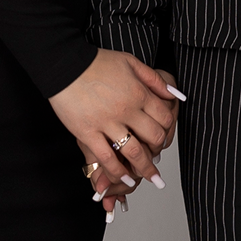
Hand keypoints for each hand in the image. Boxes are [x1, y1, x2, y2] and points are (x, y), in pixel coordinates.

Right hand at [80, 70, 182, 217]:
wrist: (65, 65)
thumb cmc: (97, 62)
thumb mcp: (131, 62)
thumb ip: (155, 80)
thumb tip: (174, 95)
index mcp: (139, 93)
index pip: (164, 118)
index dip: (168, 130)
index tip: (164, 137)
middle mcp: (126, 110)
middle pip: (153, 137)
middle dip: (158, 150)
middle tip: (157, 158)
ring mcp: (107, 123)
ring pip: (133, 152)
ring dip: (144, 168)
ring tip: (149, 178)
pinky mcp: (87, 133)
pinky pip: (106, 158)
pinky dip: (117, 170)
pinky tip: (124, 177)